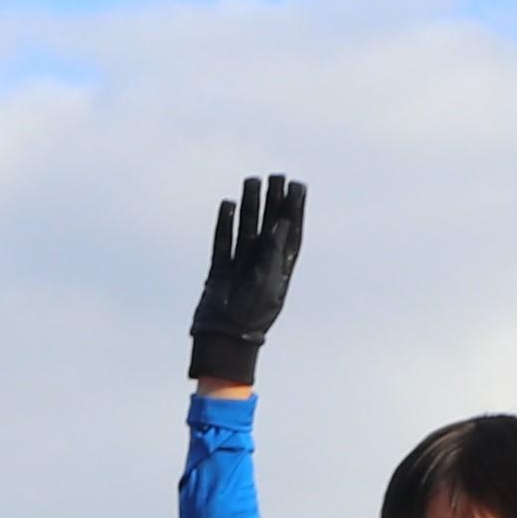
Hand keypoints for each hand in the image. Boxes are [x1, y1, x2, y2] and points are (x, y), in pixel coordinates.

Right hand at [188, 173, 304, 386]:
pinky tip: (228, 205)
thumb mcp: (269, 284)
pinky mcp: (219, 270)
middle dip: (273, 202)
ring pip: (246, 229)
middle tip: (276, 177)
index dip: (295, 209)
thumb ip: (274, 252)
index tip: (297, 186)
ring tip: (251, 182)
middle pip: (270, 225)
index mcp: (280, 270)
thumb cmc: (253, 317)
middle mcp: (262, 265)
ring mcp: (240, 266)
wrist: (225, 340)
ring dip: (250, 206)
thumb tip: (282, 223)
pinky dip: (225, 223)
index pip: (291, 233)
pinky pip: (223, 241)